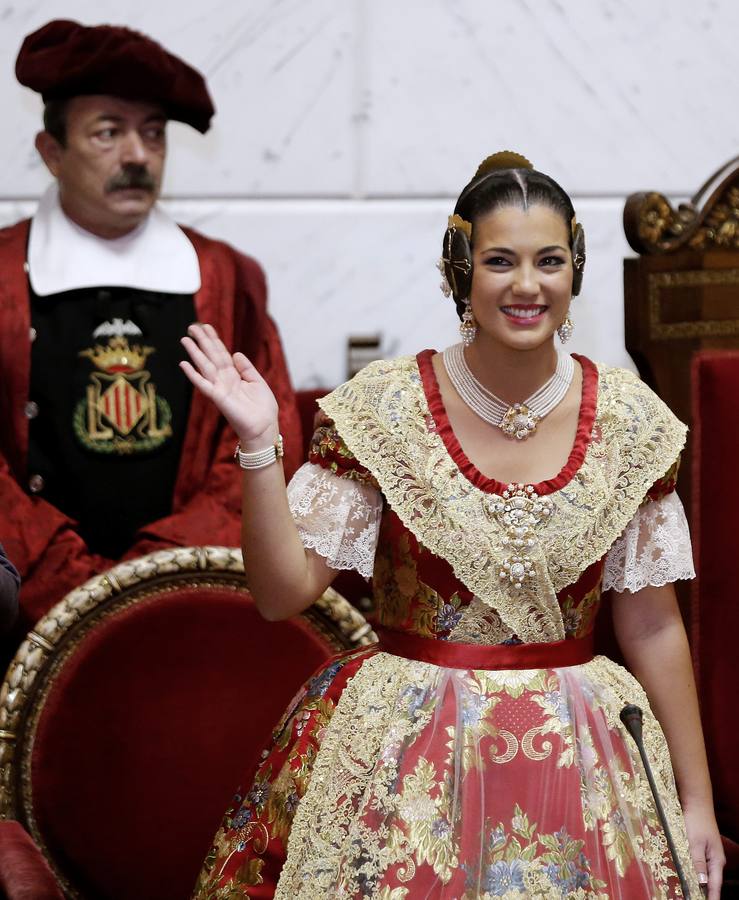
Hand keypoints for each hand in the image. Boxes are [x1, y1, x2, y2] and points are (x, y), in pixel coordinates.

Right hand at [180, 323, 278, 445]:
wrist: (264, 427)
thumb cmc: (263, 408)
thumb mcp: (258, 382)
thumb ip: (247, 368)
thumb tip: (236, 353)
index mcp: (235, 375)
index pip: (222, 354)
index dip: (214, 340)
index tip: (206, 327)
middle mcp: (225, 380)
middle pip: (211, 356)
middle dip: (202, 341)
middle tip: (192, 326)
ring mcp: (220, 388)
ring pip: (205, 366)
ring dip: (195, 353)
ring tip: (185, 339)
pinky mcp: (218, 398)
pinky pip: (203, 384)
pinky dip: (193, 375)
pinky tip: (184, 364)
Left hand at [682, 802, 723, 898]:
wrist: (695, 802)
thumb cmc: (696, 821)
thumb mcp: (695, 842)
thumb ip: (698, 862)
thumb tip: (703, 883)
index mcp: (716, 860)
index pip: (715, 885)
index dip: (712, 898)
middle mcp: (714, 859)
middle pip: (711, 881)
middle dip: (705, 893)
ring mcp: (708, 853)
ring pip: (703, 873)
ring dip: (698, 883)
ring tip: (691, 894)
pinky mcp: (700, 847)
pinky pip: (698, 864)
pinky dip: (694, 871)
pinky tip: (687, 876)